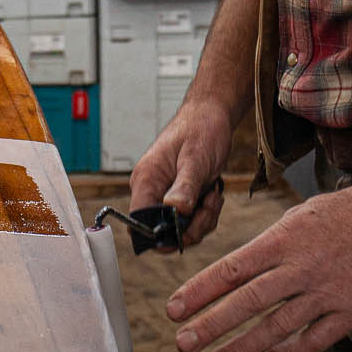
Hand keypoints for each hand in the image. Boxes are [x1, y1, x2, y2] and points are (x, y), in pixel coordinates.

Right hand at [129, 97, 233, 248]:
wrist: (213, 116)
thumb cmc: (201, 129)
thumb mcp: (195, 159)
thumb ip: (185, 186)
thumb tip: (175, 211)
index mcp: (146, 179)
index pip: (139, 221)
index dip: (159, 234)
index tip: (184, 230)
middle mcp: (152, 190)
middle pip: (163, 232)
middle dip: (190, 228)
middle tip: (207, 206)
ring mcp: (167, 196)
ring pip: (181, 230)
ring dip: (203, 220)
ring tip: (212, 195)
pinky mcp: (181, 199)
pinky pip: (192, 222)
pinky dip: (207, 215)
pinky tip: (212, 194)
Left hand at [166, 183, 351, 351]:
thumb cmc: (344, 213)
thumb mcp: (299, 215)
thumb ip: (270, 244)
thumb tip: (240, 271)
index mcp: (283, 239)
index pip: (232, 269)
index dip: (199, 291)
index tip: (174, 308)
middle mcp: (301, 267)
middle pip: (248, 301)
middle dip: (211, 325)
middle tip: (183, 343)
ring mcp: (326, 291)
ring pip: (278, 326)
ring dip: (244, 347)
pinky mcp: (351, 310)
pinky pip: (316, 338)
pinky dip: (291, 351)